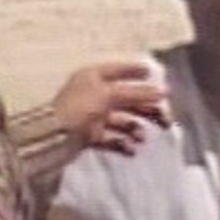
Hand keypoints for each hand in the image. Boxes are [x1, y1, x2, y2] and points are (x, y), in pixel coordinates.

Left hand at [49, 59, 169, 155]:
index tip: (153, 74)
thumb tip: (163, 92)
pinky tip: (131, 149)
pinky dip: (123, 143)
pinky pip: (113, 138)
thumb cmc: (80, 107)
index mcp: (94, 77)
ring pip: (122, 119)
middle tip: (166, 119)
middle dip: (146, 108)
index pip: (118, 70)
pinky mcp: (91, 136)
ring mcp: (92, 115)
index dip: (135, 71)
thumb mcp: (109, 94)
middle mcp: (94, 94)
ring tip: (142, 138)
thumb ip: (137, 93)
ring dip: (135, 128)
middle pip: (127, 98)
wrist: (53, 137)